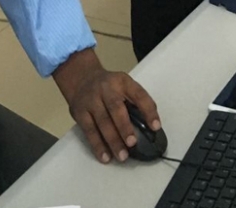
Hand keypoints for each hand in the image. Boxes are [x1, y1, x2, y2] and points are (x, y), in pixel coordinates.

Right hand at [53, 48, 159, 163]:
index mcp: (122, 81)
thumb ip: (135, 101)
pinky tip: (105, 157)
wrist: (81, 78)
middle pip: (115, 107)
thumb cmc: (109, 87)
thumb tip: (149, 128)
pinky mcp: (79, 112)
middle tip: (132, 143)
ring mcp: (91, 100)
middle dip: (124, 127)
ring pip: (102, 122)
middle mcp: (106, 88)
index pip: (138, 94)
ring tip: (122, 156)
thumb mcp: (124, 85)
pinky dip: (98, 145)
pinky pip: (89, 130)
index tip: (156, 127)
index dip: (148, 110)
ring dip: (113, 141)